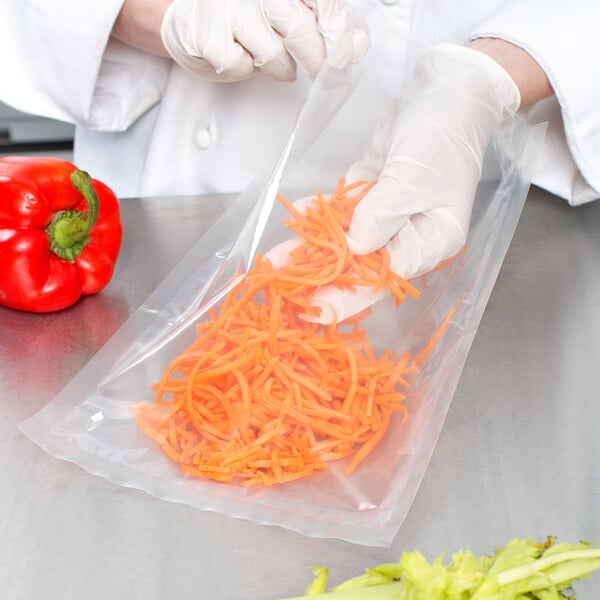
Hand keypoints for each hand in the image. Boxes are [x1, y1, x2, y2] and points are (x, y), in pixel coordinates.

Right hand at [160, 0, 367, 81]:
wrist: (189, 18)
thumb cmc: (244, 17)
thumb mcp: (288, 13)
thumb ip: (322, 24)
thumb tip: (357, 44)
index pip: (324, 2)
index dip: (339, 32)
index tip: (348, 55)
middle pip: (301, 29)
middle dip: (318, 60)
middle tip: (322, 74)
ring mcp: (230, 8)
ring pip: (273, 53)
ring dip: (281, 68)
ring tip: (277, 63)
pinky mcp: (208, 34)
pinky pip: (240, 66)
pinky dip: (244, 71)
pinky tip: (240, 56)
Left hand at [269, 43, 519, 322]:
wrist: (447, 90)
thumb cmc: (442, 136)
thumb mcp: (414, 178)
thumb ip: (382, 215)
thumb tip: (353, 249)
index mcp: (429, 242)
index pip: (383, 279)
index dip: (347, 297)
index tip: (313, 311)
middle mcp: (407, 235)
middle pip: (359, 265)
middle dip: (319, 275)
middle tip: (280, 288)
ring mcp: (387, 215)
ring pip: (344, 239)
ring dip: (309, 247)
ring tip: (272, 262)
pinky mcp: (371, 194)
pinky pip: (340, 211)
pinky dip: (317, 215)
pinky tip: (293, 222)